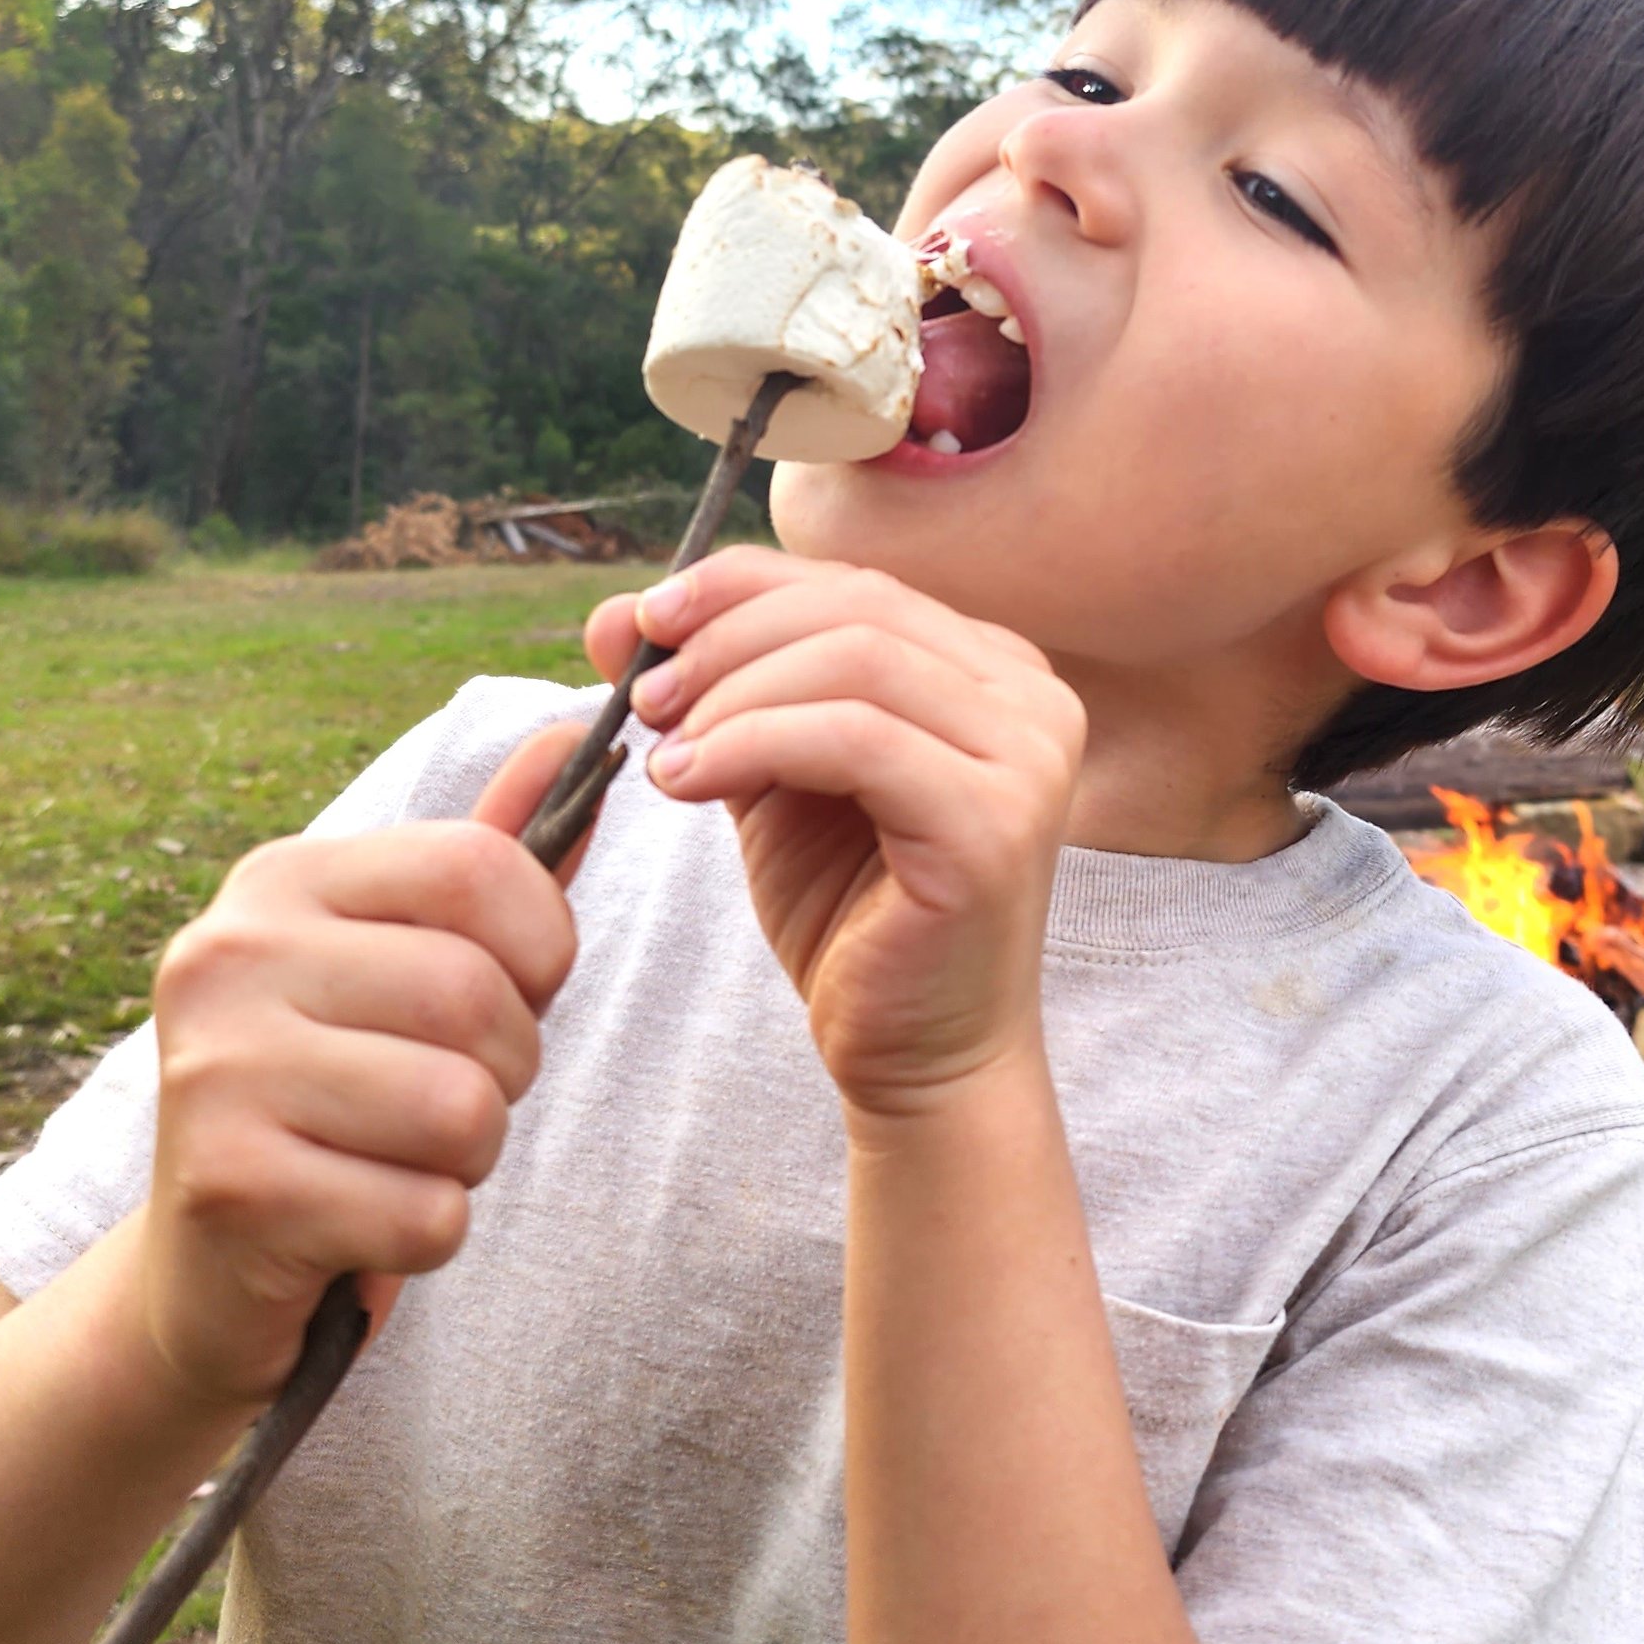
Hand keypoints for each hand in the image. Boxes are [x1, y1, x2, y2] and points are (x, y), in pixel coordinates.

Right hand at [139, 719, 581, 1407]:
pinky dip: (426, 1236)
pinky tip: (359, 1228)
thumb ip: (490, 864)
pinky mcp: (230, 1190)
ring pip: (462, 1110)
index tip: (510, 994)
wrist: (205, 1277)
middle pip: (477, 997)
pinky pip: (426, 1213)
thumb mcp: (407, 966)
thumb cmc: (340, 1101)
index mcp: (278, 881)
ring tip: (396, 1161)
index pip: (482, 867)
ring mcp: (216, 1072)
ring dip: (467, 1162)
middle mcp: (228, 955)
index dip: (542, 947)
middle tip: (440, 1104)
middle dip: (505, 1071)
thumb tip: (576, 729)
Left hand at [589, 552, 1084, 1117]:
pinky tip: (688, 781)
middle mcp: (1031, 695)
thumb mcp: (771, 777)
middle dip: (728, 637)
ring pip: (856, 661)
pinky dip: (754, 743)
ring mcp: (1028, 755)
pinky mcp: (996, 822)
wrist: (919, 1059)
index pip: (855, 584)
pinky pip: (855, 739)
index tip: (640, 624)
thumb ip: (717, 691)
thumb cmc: (851, 916)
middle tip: (642, 695)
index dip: (738, 585)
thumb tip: (613, 614)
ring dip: (734, 691)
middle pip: (857, 607)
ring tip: (663, 749)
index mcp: (991, 668)